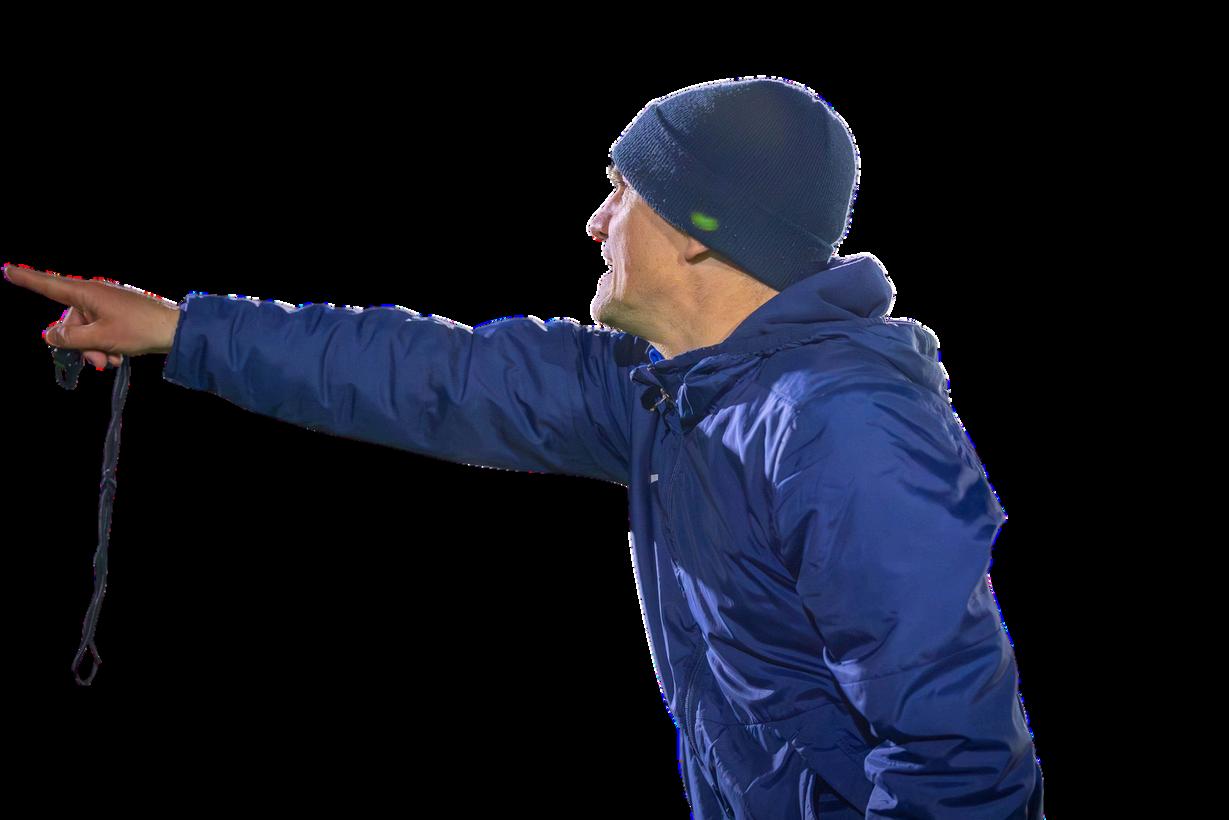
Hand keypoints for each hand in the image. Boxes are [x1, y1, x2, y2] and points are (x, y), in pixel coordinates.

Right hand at [3, 262, 180, 369]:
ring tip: (112, 360)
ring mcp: (106, 304)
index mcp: (86, 293)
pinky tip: (119, 357)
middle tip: (98, 362)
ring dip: (94, 349)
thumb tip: (51, 335)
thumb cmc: (139, 329)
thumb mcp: (100, 337)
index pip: (49, 285)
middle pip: (70, 321)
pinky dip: (105, 344)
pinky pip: (101, 330)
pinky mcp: (117, 314)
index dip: (27, 279)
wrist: (175, 330)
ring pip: (86, 330)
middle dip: (79, 344)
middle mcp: (94, 294)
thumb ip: (71, 338)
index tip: (6, 269)